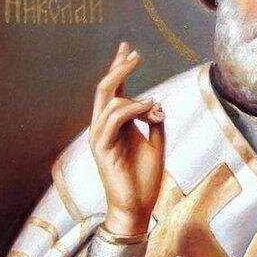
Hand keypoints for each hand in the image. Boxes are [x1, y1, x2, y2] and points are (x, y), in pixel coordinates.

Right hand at [88, 42, 165, 235]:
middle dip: (119, 69)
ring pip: (109, 102)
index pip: (115, 91)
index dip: (119, 68)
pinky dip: (132, 109)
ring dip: (135, 97)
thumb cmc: (145, 178)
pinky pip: (113, 119)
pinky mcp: (101, 148)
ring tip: (154, 107)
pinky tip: (149, 109)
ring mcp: (100, 137)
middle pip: (105, 90)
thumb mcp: (156, 143)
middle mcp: (104, 128)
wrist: (138, 207)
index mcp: (116, 125)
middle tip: (135, 55)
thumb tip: (156, 103)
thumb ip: (154, 121)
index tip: (128, 49)